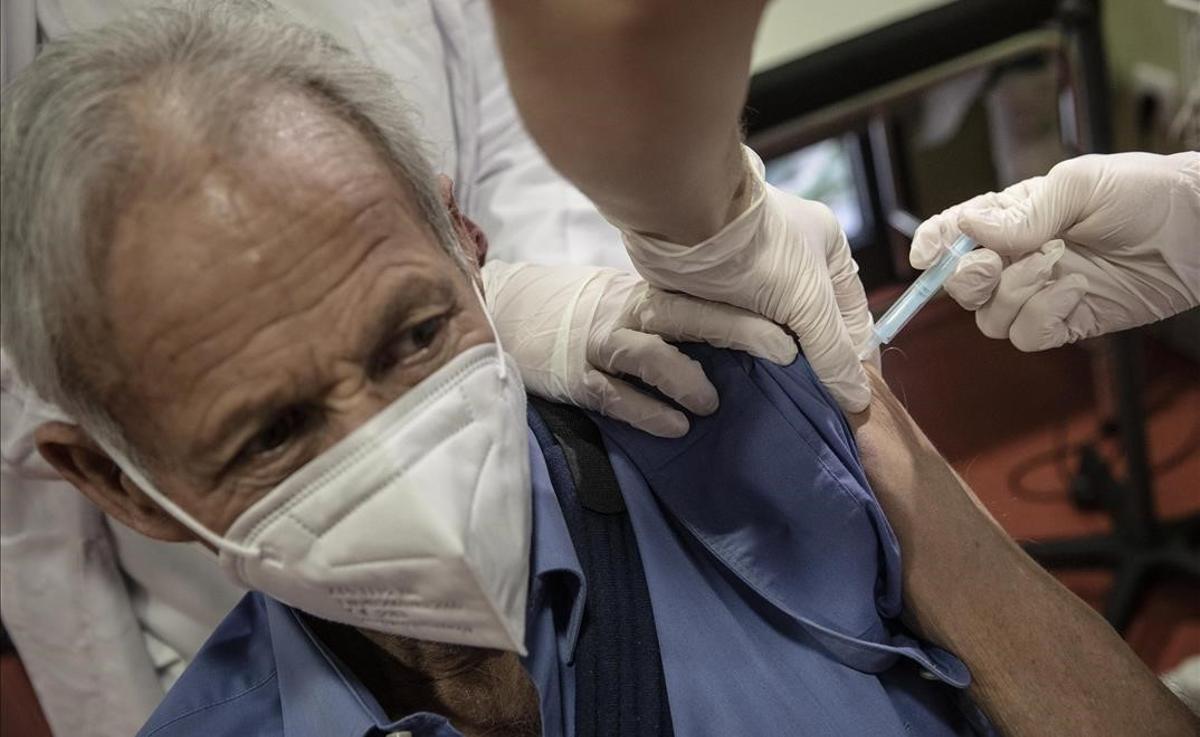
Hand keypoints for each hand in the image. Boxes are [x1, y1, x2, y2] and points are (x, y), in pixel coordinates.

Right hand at [481, 260, 796, 436]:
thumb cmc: (591, 315)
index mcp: (649, 294)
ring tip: (711, 404)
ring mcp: (600, 345)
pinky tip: (675, 428)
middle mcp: (628, 313)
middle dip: (737, 328)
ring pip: (647, 354)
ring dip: (684, 377)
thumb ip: (680, 319)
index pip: (705, 294)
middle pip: (685, 313)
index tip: (796, 325)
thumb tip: (751, 342)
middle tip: (782, 351)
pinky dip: (647, 412)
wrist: (515, 315)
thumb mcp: (635, 305)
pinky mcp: (578, 378)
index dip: (749, 308)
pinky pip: (615, 396)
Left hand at [614, 146, 875, 412]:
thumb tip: (859, 400)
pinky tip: (752, 380)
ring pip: (777, 330)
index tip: (852, 402)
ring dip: (779, 362)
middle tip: (816, 407)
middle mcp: (795, 257)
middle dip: (814, 364)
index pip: (852, 315)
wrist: (681, 218)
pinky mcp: (720, 285)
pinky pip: (741, 328)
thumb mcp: (807, 302)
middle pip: (814, 325)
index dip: (854, 359)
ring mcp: (755, 270)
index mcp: (827, 248)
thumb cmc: (757, 251)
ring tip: (784, 401)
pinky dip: (747, 351)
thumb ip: (833, 351)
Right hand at [912, 152, 1199, 350]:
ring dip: (1016, 294)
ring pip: (989, 317)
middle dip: (966, 278)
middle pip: (960, 286)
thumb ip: (1020, 214)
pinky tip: (1077, 291)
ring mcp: (1038, 294)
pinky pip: (1027, 335)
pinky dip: (1045, 316)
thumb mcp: (1077, 187)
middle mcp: (1016, 259)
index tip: (925, 256)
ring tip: (1056, 266)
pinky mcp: (1065, 322)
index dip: (931, 246)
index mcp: (1009, 219)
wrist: (1198, 229)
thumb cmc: (1142, 193)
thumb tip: (967, 229)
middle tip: (994, 263)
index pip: (951, 235)